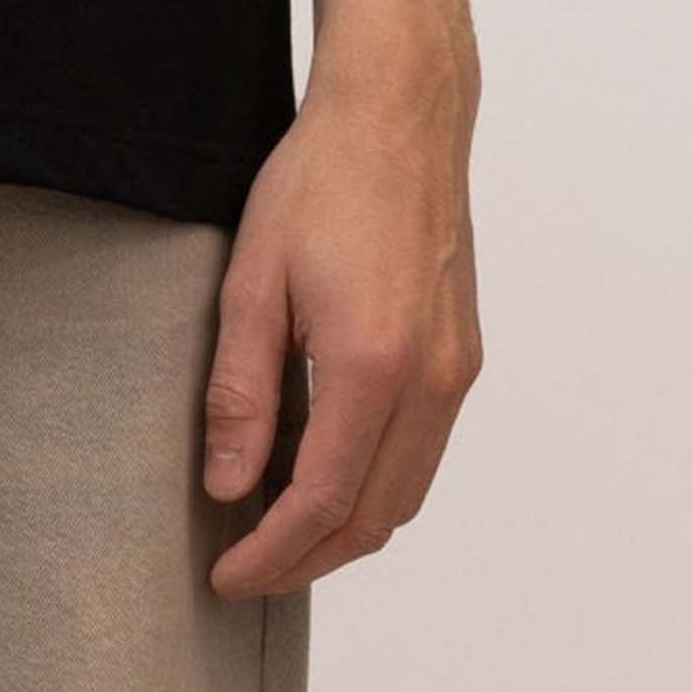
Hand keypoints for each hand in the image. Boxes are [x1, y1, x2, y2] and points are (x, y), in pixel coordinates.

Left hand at [203, 58, 483, 598]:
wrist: (399, 116)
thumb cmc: (321, 180)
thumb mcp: (254, 278)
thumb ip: (242, 389)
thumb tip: (227, 483)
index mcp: (373, 363)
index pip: (322, 500)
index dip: (272, 551)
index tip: (227, 574)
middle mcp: (431, 380)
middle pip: (372, 517)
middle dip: (308, 559)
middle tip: (247, 569)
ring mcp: (457, 371)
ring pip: (404, 493)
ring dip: (344, 529)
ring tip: (277, 531)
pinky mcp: (464, 357)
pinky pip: (423, 452)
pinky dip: (374, 483)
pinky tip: (324, 471)